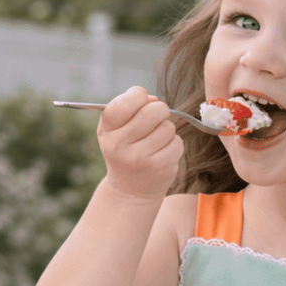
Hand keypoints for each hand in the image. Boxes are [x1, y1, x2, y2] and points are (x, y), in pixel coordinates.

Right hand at [97, 87, 182, 201]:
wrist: (130, 190)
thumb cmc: (124, 150)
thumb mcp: (115, 129)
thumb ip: (128, 106)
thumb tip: (154, 100)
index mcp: (107, 133)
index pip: (124, 104)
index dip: (138, 96)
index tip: (141, 101)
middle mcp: (121, 147)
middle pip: (152, 112)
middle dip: (159, 110)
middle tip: (156, 118)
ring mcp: (142, 159)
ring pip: (168, 127)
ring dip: (166, 129)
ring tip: (157, 140)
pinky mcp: (161, 168)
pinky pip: (177, 142)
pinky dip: (174, 144)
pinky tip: (163, 152)